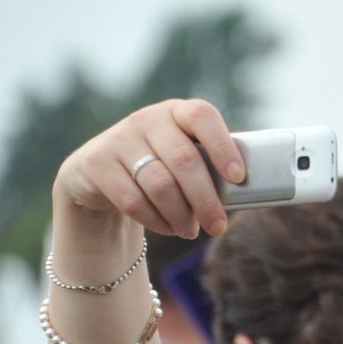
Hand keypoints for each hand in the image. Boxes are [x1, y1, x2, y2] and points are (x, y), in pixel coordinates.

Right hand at [53, 100, 244, 239]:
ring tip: (191, 231)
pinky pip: (133, 200)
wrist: (99, 174)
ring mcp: (118, 139)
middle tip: (218, 227)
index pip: (202, 116)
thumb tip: (246, 193)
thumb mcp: (183, 157)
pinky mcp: (96, 163)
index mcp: (177, 112)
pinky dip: (156, 220)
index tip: (239, 178)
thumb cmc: (159, 167)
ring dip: (181, 215)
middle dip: (206, 200)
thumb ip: (208, 166)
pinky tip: (168, 228)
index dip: (222, 147)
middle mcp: (147, 119)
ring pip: (160, 185)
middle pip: (185, 160)